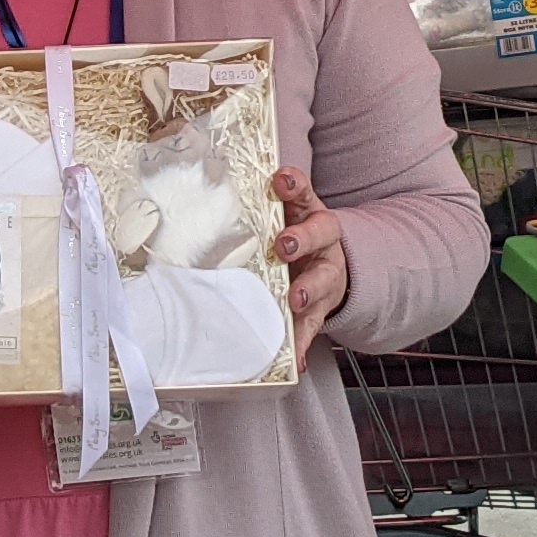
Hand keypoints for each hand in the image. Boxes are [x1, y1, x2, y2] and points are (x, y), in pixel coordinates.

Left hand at [272, 165, 351, 364]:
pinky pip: (313, 325)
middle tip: (283, 245)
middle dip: (301, 238)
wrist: (326, 267)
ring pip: (323, 279)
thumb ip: (257, 208)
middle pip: (320, 233)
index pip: (304, 193)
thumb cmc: (292, 239)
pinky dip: (303, 340)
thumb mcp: (281, 219)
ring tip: (296, 299)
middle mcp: (323, 242)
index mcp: (308, 214)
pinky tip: (295, 356)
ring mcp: (326, 275)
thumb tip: (210, 189)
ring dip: (308, 289)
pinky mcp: (322, 308)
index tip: (280, 179)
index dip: (294, 185)